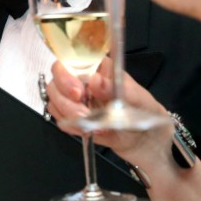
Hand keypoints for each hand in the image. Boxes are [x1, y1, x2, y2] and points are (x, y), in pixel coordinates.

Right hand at [45, 59, 170, 167]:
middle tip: (84, 114)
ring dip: (70, 116)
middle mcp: (81, 81)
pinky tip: (93, 130)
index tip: (78, 93)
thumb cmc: (144, 110)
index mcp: (96, 68)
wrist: (146, 138)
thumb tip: (95, 80)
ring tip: (94, 125)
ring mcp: (74, 101)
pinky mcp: (73, 119)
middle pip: (54, 83)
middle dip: (66, 101)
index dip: (65, 76)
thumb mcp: (136, 97)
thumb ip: (115, 88)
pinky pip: (61, 121)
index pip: (67, 62)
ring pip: (54, 103)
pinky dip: (74, 128)